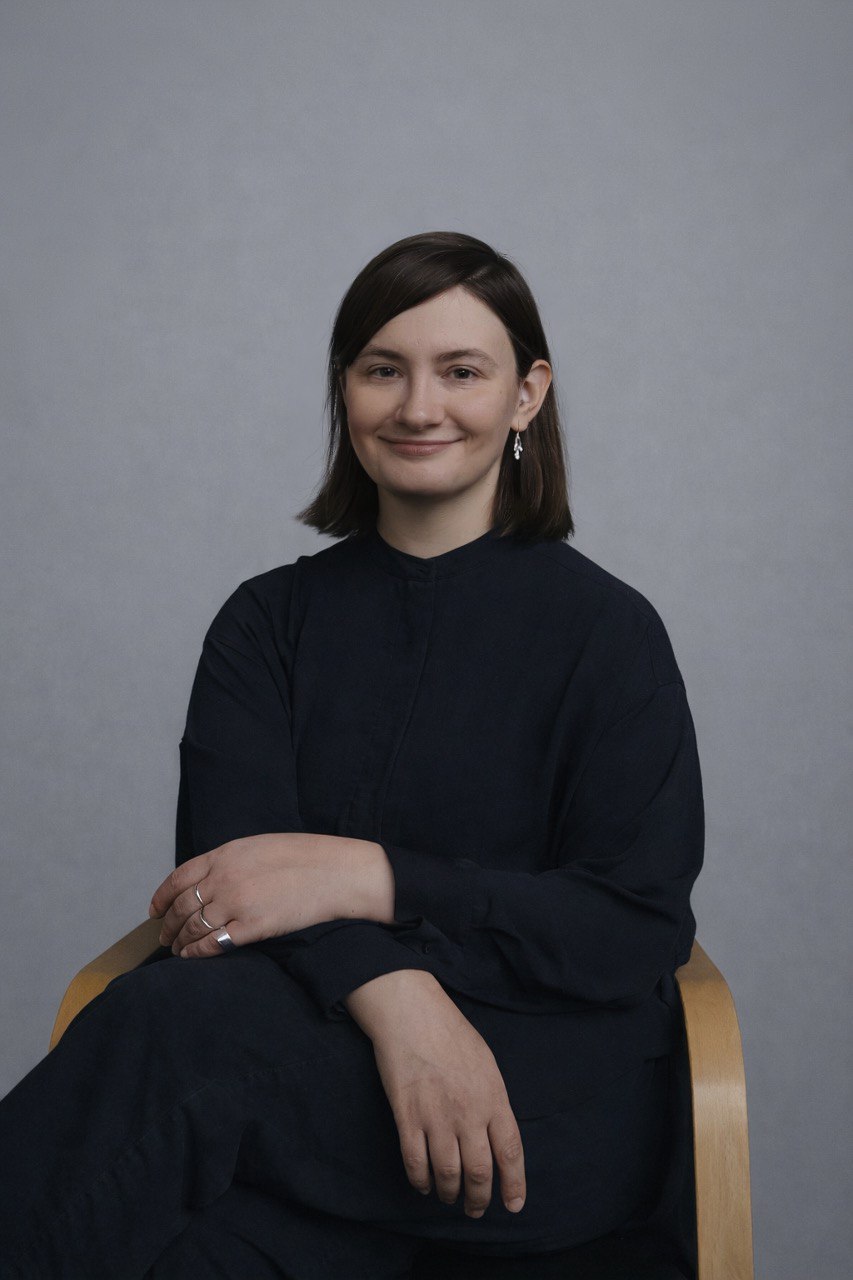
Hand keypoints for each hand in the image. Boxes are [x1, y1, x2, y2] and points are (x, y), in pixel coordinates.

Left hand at [149, 833, 394, 957]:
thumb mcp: (260, 846)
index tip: (154, 910)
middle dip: (167, 924)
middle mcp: (224, 878)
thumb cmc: (306, 857)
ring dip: (179, 941)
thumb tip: (210, 878)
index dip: (161, 897)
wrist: (337, 873)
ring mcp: (237, 903)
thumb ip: (231, 861)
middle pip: (182, 906)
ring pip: (193, 927)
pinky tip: (193, 956)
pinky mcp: (252, 927)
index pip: (179, 878)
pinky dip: (197, 952)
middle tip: (162, 936)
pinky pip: (213, 944)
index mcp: (225, 854)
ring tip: (176, 950)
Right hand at [345, 969, 525, 1219]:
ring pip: (447, 1173)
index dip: (514, 1184)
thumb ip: (493, 1100)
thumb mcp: (486, 1063)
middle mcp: (468, 1112)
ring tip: (449, 1198)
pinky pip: (415, 1162)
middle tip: (475, 1210)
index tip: (513, 1206)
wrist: (412, 1014)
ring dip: (450, 1193)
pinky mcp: (407, 1116)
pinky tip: (424, 1184)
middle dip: (479, 1199)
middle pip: (479, 1172)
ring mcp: (437, 1116)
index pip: (510, 1152)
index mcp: (493, 1097)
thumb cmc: (451, 1034)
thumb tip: (496, 1134)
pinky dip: (420, 1180)